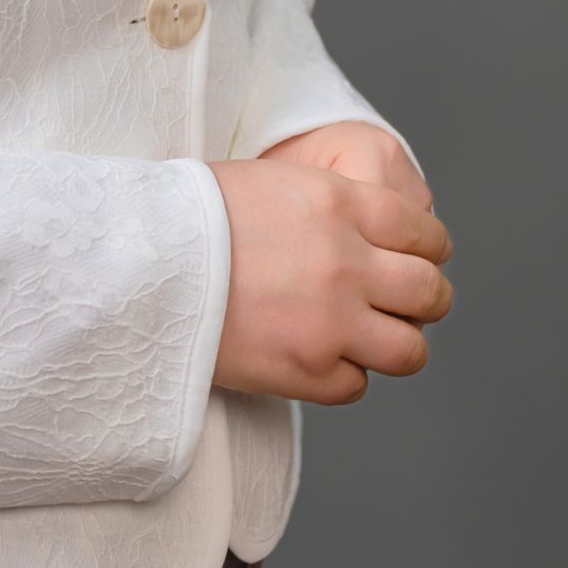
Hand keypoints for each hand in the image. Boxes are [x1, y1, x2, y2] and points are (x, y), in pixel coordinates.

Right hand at [207, 137, 452, 404]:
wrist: (137, 263)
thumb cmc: (188, 216)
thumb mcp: (268, 182)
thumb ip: (327, 204)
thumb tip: (361, 227)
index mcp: (340, 203)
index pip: (424, 232)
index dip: (430, 250)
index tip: (420, 258)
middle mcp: (347, 263)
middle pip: (429, 292)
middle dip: (425, 300)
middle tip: (406, 304)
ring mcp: (331, 322)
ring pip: (409, 350)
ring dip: (396, 345)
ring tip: (373, 341)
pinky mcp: (306, 370)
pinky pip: (357, 385)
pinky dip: (344, 376)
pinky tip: (318, 359)